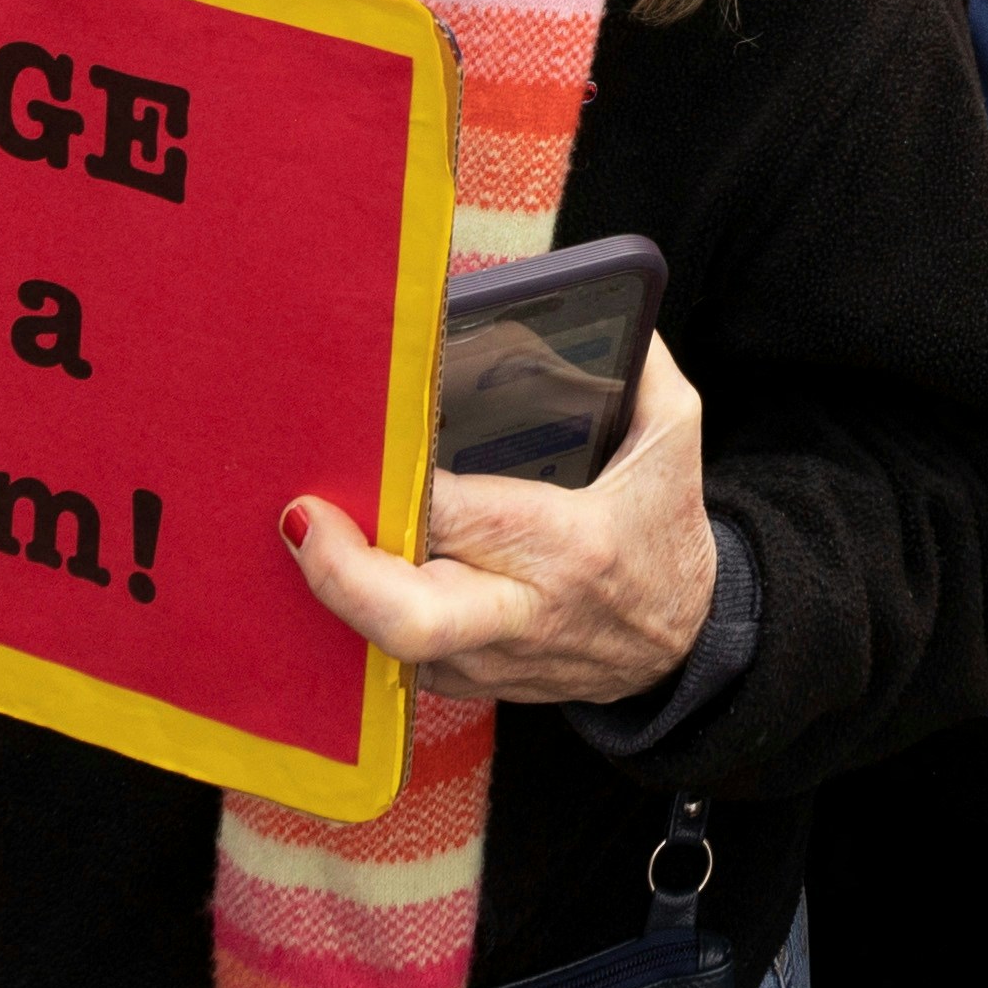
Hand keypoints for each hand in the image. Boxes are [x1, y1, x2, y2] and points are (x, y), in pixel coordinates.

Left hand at [288, 336, 717, 705]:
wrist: (684, 645)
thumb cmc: (667, 533)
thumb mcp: (675, 439)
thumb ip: (641, 368)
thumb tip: (606, 302)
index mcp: (568, 542)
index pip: (462, 516)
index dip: (402, 487)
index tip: (362, 451)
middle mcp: (523, 611)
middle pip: (410, 617)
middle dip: (339, 572)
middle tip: (303, 518)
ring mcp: (491, 659)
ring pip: (386, 644)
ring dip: (339, 590)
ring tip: (312, 530)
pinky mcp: (470, 685)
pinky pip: (394, 656)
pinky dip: (364, 613)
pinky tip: (348, 566)